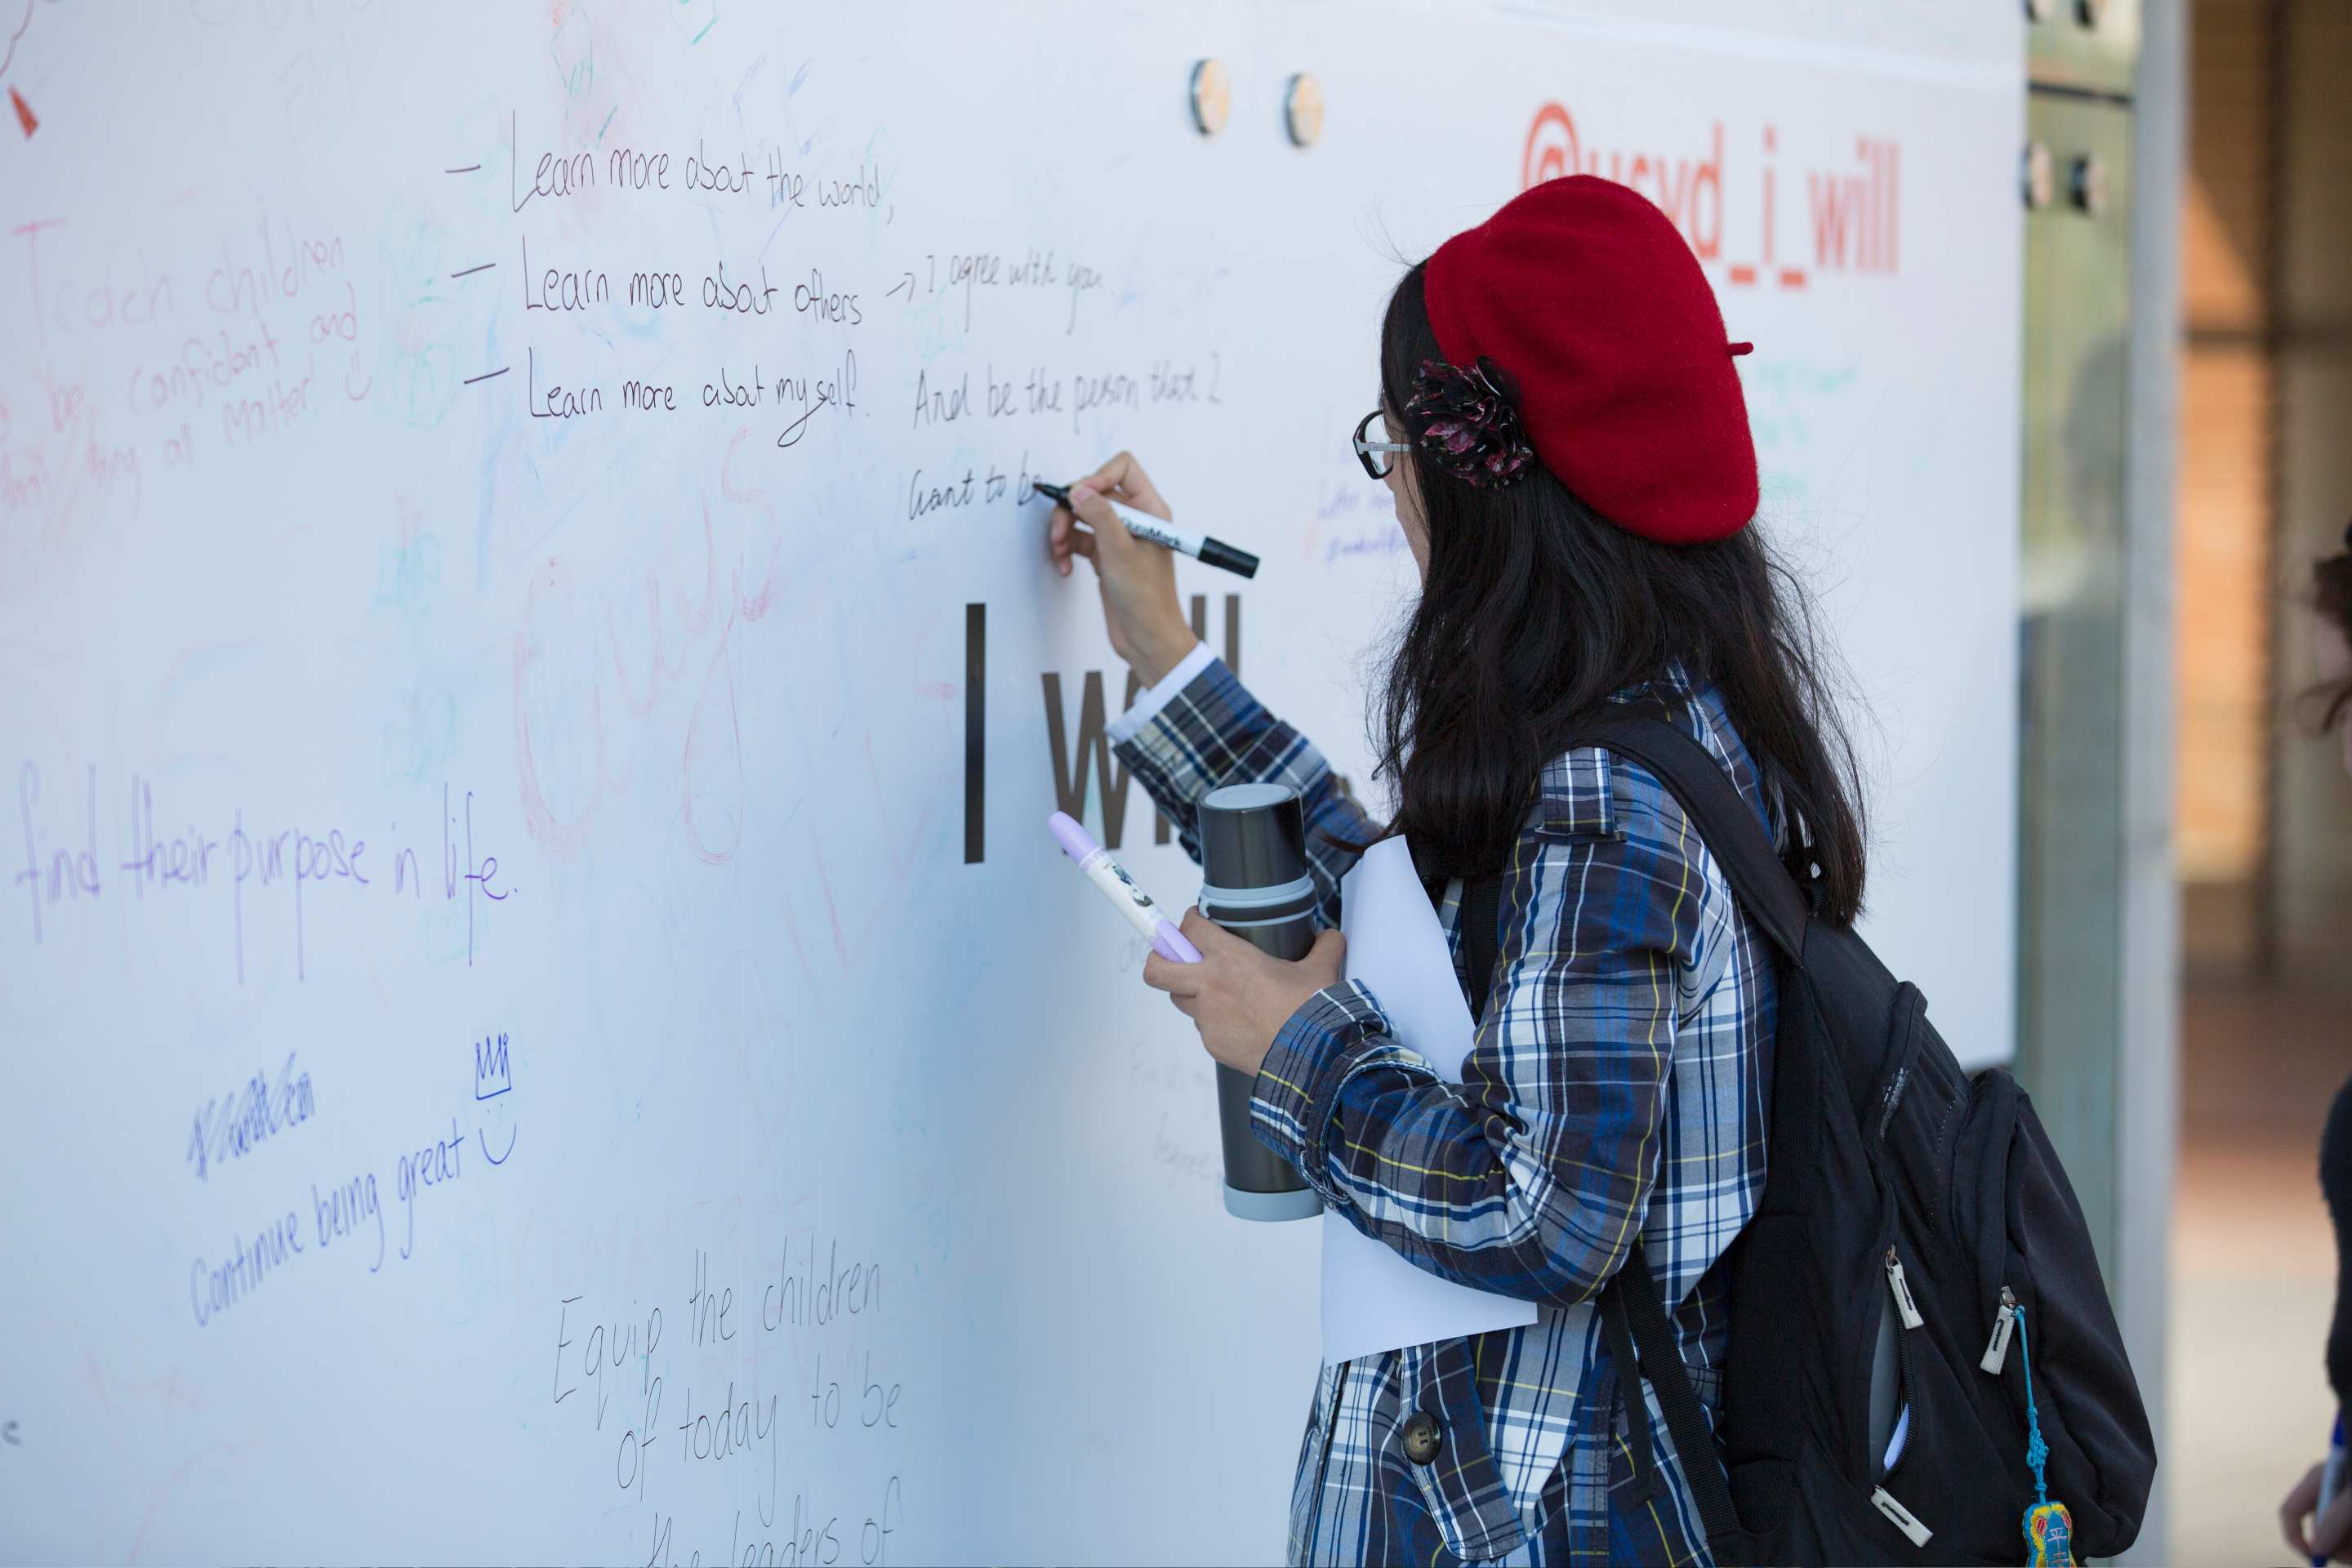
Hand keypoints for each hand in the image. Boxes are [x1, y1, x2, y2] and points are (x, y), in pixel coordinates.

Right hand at [1045, 451, 1198, 684]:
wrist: (1147, 638)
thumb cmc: (1147, 599)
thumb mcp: (1120, 551)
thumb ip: (1099, 515)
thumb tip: (1078, 490)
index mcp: (1150, 510)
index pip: (1123, 468)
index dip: (1098, 476)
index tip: (1080, 496)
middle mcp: (1135, 519)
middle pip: (1095, 491)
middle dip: (1072, 508)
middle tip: (1060, 530)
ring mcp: (1118, 538)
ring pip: (1082, 516)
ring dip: (1064, 530)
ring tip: (1059, 551)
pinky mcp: (1105, 555)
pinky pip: (1079, 539)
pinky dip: (1067, 549)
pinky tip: (1066, 566)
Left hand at [1142, 908, 1345, 1077]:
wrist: (1310, 1057)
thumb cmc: (1310, 1012)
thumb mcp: (1321, 970)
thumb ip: (1325, 945)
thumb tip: (1331, 937)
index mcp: (1231, 958)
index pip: (1190, 928)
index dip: (1189, 921)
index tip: (1196, 922)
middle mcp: (1209, 985)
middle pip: (1157, 968)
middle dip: (1158, 959)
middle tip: (1174, 957)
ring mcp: (1207, 1017)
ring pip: (1180, 999)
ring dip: (1191, 993)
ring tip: (1218, 994)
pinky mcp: (1212, 1043)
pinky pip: (1203, 1028)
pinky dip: (1215, 1023)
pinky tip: (1240, 1023)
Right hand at [2281, 1459, 2351, 1562]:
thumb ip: (2334, 1522)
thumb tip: (2317, 1550)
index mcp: (2318, 1481)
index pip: (2290, 1513)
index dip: (2296, 1538)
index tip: (2316, 1559)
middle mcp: (2330, 1493)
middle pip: (2320, 1531)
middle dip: (2337, 1548)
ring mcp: (2346, 1504)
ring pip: (2342, 1538)